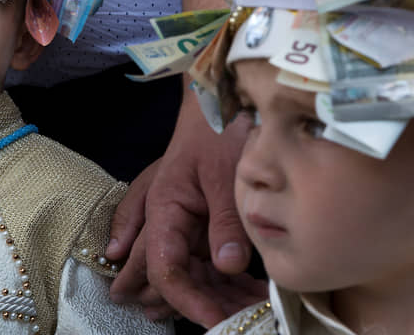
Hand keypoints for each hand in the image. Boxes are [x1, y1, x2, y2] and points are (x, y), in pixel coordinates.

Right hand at [107, 91, 266, 326]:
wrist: (219, 101)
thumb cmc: (217, 129)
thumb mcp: (224, 173)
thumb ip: (226, 221)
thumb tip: (228, 266)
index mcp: (163, 209)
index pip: (164, 269)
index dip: (188, 302)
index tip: (219, 323)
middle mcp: (165, 222)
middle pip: (170, 279)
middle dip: (197, 307)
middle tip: (236, 325)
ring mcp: (181, 224)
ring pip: (189, 275)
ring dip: (214, 297)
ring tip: (250, 310)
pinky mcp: (199, 224)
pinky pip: (204, 262)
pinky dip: (223, 281)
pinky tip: (249, 294)